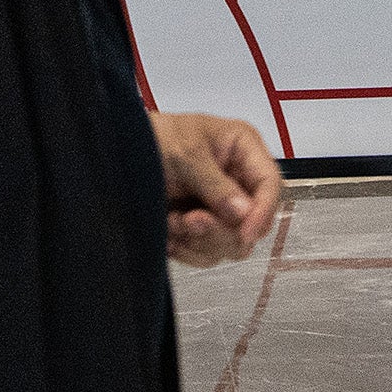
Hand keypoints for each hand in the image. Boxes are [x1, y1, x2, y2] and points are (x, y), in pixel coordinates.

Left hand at [150, 110, 282, 266]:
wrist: (121, 152)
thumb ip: (215, 184)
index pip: (270, 185)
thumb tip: (244, 214)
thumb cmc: (154, 138)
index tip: (244, 233)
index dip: (262, 212)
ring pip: (231, 244)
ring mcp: (221, 207)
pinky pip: (208, 253)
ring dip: (198, 239)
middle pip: (253, 223)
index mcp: (243, 150)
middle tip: (189, 220)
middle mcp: (239, 180)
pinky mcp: (204, 228)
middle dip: (220, 229)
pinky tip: (168, 233)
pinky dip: (187, 249)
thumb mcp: (186, 154)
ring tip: (171, 220)